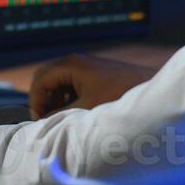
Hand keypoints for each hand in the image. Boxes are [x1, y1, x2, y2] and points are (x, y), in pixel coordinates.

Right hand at [29, 53, 155, 117]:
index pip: (39, 81)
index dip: (35, 102)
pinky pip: (71, 84)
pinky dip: (67, 98)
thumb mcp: (86, 108)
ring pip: (58, 82)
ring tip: (60, 119)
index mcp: (70, 65)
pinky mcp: (94, 73)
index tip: (39, 121)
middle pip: (45, 79)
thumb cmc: (120, 95)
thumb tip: (44, 122)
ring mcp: (85, 66)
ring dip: (54, 100)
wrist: (150, 87)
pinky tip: (76, 113)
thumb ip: (61, 115)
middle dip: (42, 100)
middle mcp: (75, 61)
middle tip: (45, 119)